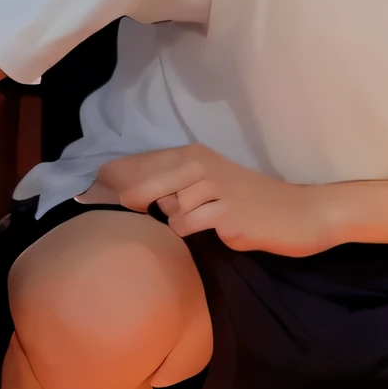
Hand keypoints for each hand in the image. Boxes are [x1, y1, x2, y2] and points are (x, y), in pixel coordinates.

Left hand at [94, 146, 338, 255]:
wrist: (303, 213)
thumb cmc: (252, 201)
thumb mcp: (211, 183)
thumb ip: (171, 185)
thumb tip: (122, 195)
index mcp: (192, 155)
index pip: (134, 165)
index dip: (106, 182)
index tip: (85, 196)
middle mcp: (198, 165)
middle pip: (138, 187)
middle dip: (123, 205)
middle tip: (120, 216)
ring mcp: (211, 188)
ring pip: (167, 212)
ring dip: (178, 223)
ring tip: (210, 219)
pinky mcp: (224, 214)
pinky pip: (187, 228)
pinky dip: (197, 233)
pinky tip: (223, 228)